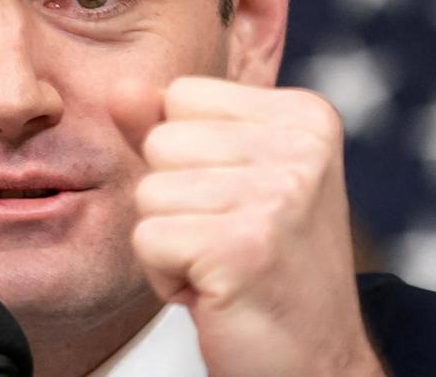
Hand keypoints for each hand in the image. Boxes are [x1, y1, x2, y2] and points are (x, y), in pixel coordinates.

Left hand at [111, 76, 382, 376]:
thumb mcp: (225, 179)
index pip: (181, 95)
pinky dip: (165, 275)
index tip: (235, 204)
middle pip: (161, 140)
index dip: (187, 156)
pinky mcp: (243, 246)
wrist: (315, 363)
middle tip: (227, 240)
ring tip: (221, 264)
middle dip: (174, 200)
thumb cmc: (265, 268)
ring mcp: (277, 196)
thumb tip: (120, 87)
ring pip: (149, 190)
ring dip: (170, 240)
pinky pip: (146, 238)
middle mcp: (300, 147)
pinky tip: (213, 290)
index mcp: (304, 116)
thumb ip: (170, 126)